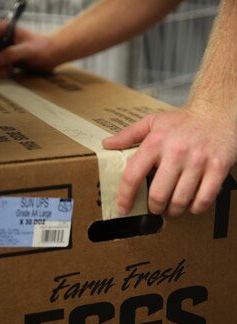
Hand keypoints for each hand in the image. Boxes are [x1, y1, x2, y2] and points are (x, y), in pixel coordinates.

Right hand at [0, 21, 54, 73]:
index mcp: (5, 29)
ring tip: (9, 69)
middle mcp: (3, 37)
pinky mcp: (8, 59)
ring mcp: (4, 48)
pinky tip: (11, 71)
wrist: (53, 55)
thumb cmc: (43, 49)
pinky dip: (2, 70)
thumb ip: (12, 54)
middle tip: (2, 67)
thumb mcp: (28, 50)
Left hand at [103, 104, 236, 216]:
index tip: (123, 208)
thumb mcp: (153, 122)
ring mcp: (198, 161)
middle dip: (154, 207)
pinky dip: (195, 208)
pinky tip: (191, 203)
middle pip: (158, 195)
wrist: (218, 111)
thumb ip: (128, 135)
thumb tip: (107, 144)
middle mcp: (176, 151)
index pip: (133, 176)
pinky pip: (203, 200)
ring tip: (173, 206)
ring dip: (173, 210)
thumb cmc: (183, 121)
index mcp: (155, 142)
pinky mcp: (218, 168)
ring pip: (180, 201)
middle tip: (156, 207)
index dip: (125, 196)